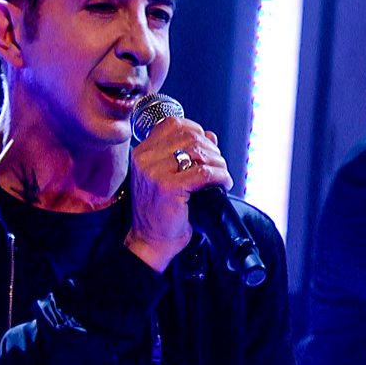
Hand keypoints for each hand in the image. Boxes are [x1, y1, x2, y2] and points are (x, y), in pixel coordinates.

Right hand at [125, 116, 232, 272]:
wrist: (150, 241)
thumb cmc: (160, 212)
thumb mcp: (167, 176)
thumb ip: (186, 153)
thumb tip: (211, 136)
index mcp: (142, 153)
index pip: (173, 124)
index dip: (196, 131)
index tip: (207, 147)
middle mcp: (145, 159)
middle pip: (189, 135)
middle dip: (211, 149)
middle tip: (218, 165)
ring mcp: (155, 172)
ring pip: (199, 152)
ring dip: (218, 163)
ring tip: (222, 176)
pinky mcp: (169, 187)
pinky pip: (204, 173)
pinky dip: (220, 176)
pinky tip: (223, 184)